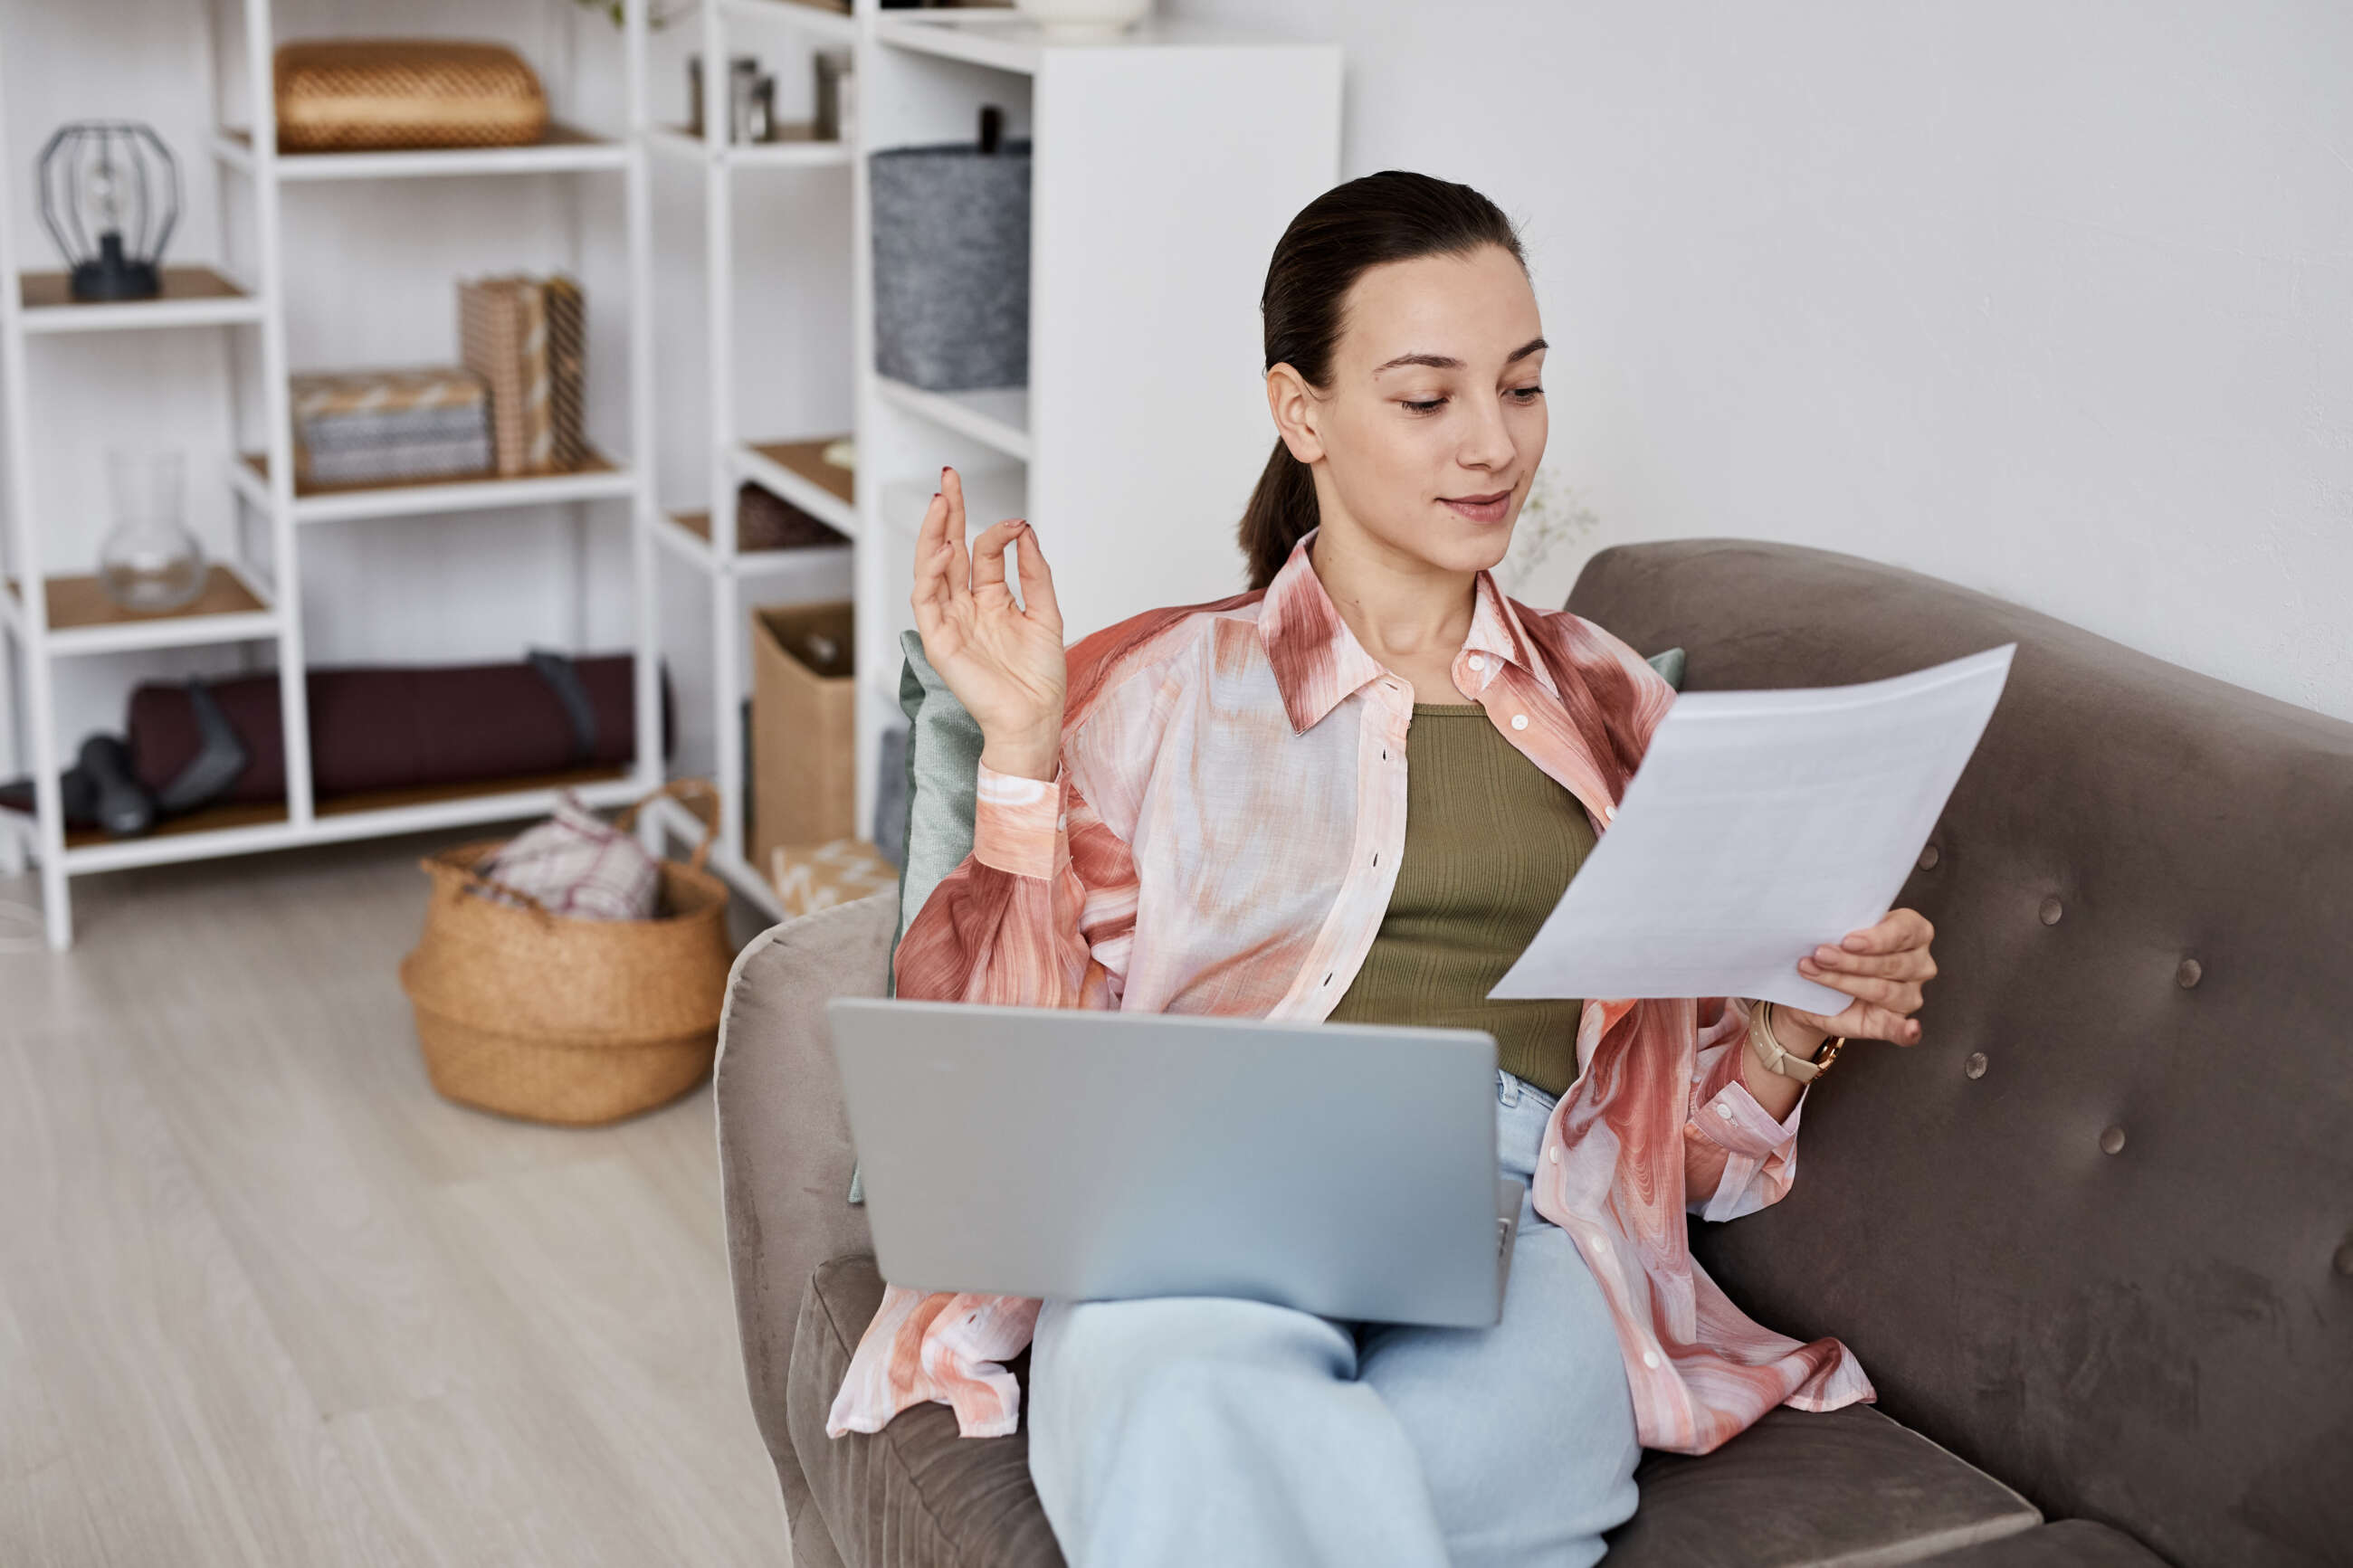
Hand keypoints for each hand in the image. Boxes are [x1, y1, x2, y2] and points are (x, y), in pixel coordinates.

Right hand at [910, 466, 1065, 780]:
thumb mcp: (1047, 614)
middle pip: (949, 549)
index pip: (983, 552)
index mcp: (991, 600)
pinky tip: (944, 550)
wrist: (1034, 718)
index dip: (996, 531)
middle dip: (948, 511)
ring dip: (932, 533)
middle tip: (948, 476)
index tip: (1018, 523)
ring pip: (930, 568)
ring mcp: (950, 621)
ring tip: (940, 502)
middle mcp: (966, 606)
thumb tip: (1025, 532)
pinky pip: (926, 600)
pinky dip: (931, 572)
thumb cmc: (1040, 679)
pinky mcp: (938, 640)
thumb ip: (1035, 573)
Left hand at [1781, 908, 1936, 1047]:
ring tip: (1815, 973)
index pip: (1904, 931)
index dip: (1876, 938)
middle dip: (1850, 960)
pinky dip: (1907, 1031)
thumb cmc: (1835, 950)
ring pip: (1882, 989)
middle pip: (1889, 963)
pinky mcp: (1893, 1021)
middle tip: (1820, 954)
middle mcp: (1919, 963)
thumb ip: (1843, 928)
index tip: (1847, 940)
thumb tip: (1822, 925)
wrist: (1814, 987)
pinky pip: (1902, 1028)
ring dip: (1844, 982)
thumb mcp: (1838, 932)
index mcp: (1913, 931)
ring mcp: (1910, 994)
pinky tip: (1911, 1030)